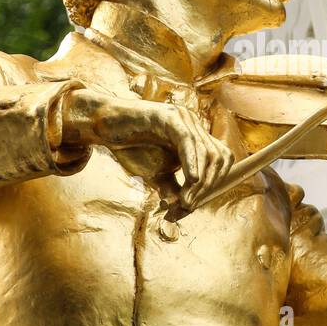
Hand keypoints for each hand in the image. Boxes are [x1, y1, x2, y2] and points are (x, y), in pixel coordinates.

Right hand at [63, 91, 234, 197]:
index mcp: (197, 136)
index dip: (214, 185)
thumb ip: (173, 188)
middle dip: (208, 186)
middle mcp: (195, 124)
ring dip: (199, 181)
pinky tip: (191, 180)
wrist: (106, 127)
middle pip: (219, 158)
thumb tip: (185, 208)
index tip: (191, 206)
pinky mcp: (168, 117)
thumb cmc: (133, 147)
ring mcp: (183, 118)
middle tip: (187, 205)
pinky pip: (187, 140)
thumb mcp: (157, 173)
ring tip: (184, 200)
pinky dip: (192, 162)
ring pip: (207, 152)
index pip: (220, 161)